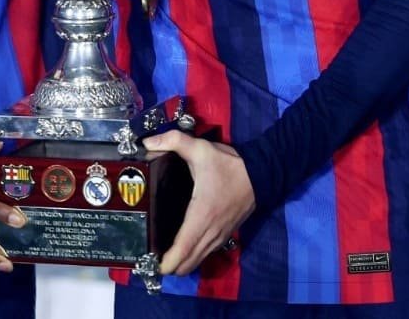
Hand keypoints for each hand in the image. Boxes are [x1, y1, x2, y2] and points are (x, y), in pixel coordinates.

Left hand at [145, 131, 254, 274]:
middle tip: (151, 259)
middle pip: (189, 261)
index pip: (184, 247)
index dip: (169, 261)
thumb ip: (174, 141)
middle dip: (170, 266)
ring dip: (182, 263)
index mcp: (202, 215)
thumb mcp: (200, 148)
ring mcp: (220, 235)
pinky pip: (206, 253)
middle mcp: (211, 231)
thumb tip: (146, 143)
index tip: (153, 266)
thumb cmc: (229, 165)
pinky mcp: (226, 234)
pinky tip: (183, 250)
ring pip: (198, 260)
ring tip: (163, 257)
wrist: (261, 173)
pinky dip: (193, 257)